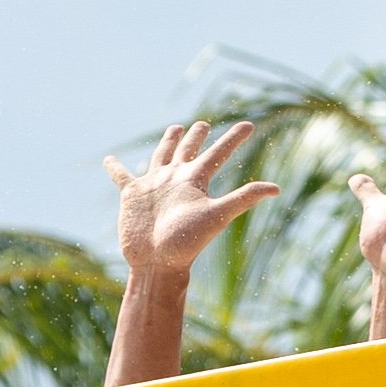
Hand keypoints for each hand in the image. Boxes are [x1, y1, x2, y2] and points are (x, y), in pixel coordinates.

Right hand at [104, 120, 280, 282]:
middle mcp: (175, 179)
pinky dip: (115, 168)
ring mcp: (153, 185)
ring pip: (161, 155)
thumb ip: (243, 198)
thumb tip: (276, 189)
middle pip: (188, 150)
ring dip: (168, 142)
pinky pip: (121, 177)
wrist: (157, 262)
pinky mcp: (131, 195)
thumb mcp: (217, 215)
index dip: (234, 139)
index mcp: (195, 181)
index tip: (249, 126)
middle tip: (203, 124)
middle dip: (196, 136)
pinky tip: (109, 160)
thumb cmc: (186, 242)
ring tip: (174, 128)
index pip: (219, 153)